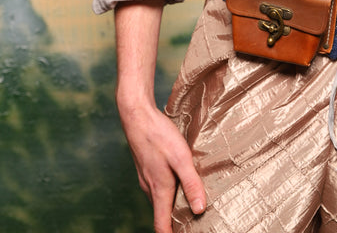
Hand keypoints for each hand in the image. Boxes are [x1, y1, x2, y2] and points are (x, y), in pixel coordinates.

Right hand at [119, 99, 205, 232]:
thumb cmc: (159, 135)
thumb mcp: (181, 157)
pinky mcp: (146, 167)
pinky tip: (179, 179)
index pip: (161, 225)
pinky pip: (157, 186)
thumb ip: (191, 183)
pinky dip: (168, 190)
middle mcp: (149, 187)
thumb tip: (199, 209)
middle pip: (161, 214)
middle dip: (174, 222)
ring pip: (159, 199)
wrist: (136, 115)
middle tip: (192, 222)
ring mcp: (145, 177)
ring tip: (189, 203)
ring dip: (172, 205)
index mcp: (159, 189)